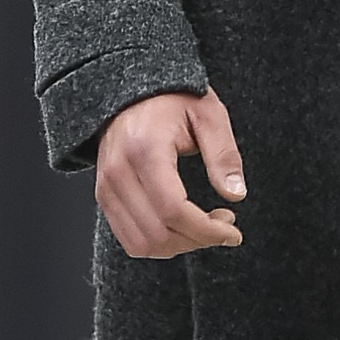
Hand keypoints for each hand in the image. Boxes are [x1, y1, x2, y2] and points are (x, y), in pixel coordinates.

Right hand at [94, 88, 247, 259]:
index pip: (173, 211)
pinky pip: (130, 239)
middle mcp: (119, 172)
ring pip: (143, 244)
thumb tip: (235, 195)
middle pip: (159, 234)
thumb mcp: (209, 116)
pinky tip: (182, 226)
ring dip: (180, 246)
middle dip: (198, 240)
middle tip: (225, 224)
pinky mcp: (104, 197)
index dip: (207, 231)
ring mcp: (106, 187)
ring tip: (205, 225)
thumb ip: (223, 155)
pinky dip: (160, 243)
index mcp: (145, 150)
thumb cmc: (173, 99)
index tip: (233, 232)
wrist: (131, 92)